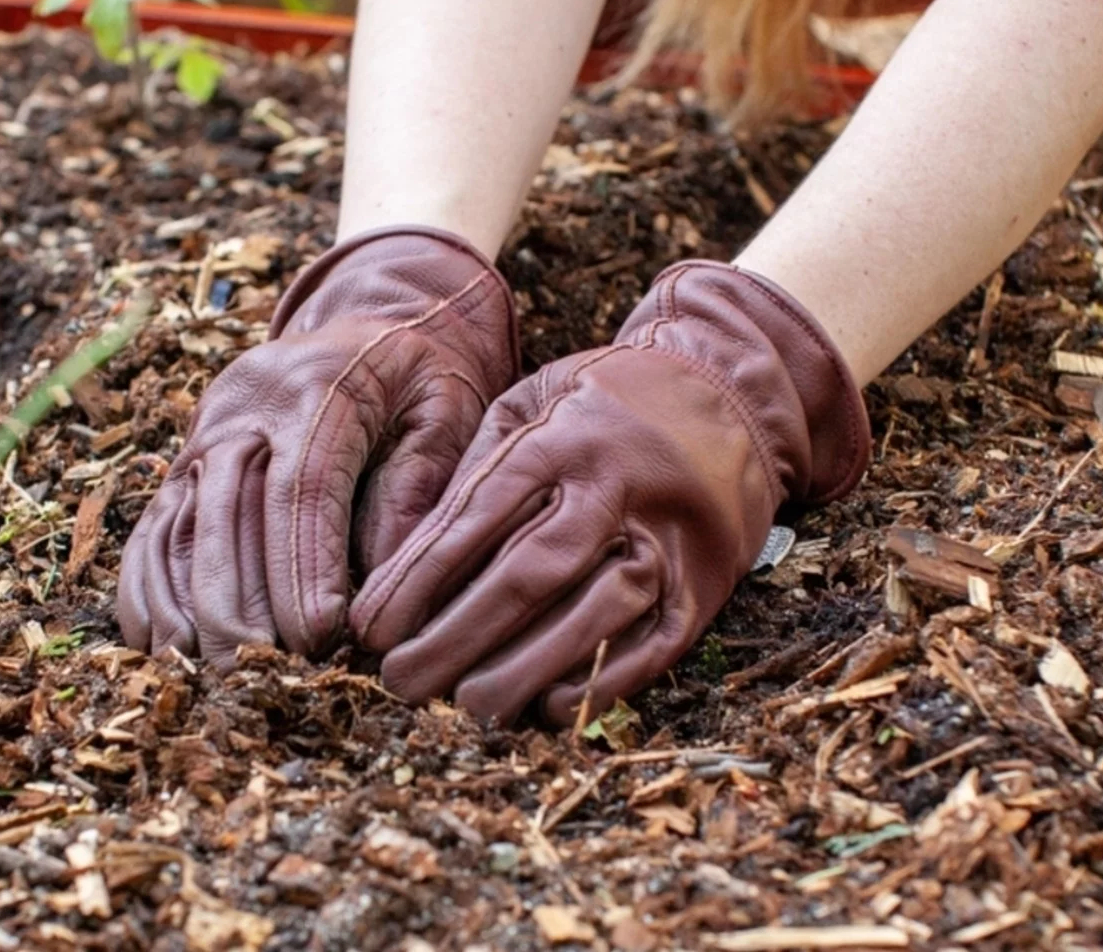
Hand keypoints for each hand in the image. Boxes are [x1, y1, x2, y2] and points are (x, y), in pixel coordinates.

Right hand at [117, 227, 518, 666]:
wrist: (370, 321)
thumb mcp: (448, 407)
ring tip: (206, 675)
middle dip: (238, 600)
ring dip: (187, 605)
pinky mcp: (183, 459)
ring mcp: (204, 432)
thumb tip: (387, 578)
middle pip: (227, 509)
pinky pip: (152, 527)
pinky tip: (161, 646)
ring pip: (179, 523)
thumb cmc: (420, 378)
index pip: (303, 483)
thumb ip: (422, 482)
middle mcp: (246, 405)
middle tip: (258, 674)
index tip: (318, 636)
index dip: (303, 563)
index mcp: (320, 386)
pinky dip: (147, 589)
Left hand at [349, 262, 869, 725]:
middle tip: (399, 682)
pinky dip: (605, 681)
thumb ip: (473, 473)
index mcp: (563, 438)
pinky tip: (550, 708)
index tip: (370, 628)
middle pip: (532, 572)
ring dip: (526, 667)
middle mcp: (619, 488)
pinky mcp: (706, 582)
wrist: (732, 394)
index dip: (420, 578)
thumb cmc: (600, 406)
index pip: (479, 515)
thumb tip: (401, 563)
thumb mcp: (529, 404)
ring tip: (466, 708)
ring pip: (595, 612)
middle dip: (458, 634)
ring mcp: (670, 539)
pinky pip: (656, 643)